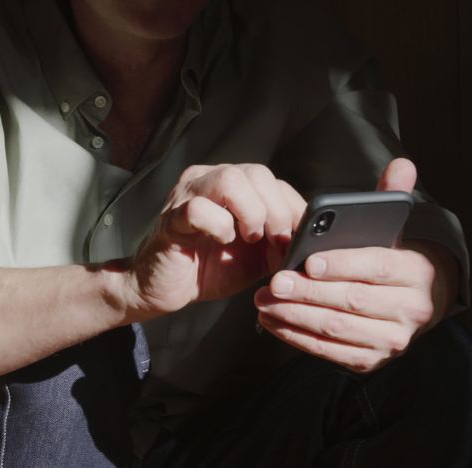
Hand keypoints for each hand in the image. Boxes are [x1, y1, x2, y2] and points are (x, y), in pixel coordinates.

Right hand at [124, 164, 306, 317]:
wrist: (161, 290)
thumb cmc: (206, 268)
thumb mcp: (255, 256)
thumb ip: (279, 242)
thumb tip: (310, 239)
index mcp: (231, 186)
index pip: (273, 181)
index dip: (293, 208)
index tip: (298, 239)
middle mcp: (208, 180)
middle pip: (256, 172)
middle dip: (276, 211)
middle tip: (274, 241)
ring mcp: (187, 195)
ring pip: (230, 179)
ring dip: (251, 213)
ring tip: (248, 238)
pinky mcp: (171, 218)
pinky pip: (199, 209)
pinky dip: (219, 226)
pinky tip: (220, 242)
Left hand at [253, 158, 457, 372]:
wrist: (418, 305)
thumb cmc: (393, 262)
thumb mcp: (397, 230)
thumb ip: (391, 197)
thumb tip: (400, 164)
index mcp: (418, 273)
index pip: (378, 268)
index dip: (342, 265)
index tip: (308, 261)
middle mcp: (411, 311)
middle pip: (352, 300)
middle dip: (308, 292)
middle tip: (274, 281)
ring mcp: (391, 341)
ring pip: (337, 329)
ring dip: (295, 316)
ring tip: (264, 300)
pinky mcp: (370, 361)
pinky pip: (328, 351)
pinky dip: (296, 336)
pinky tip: (272, 321)